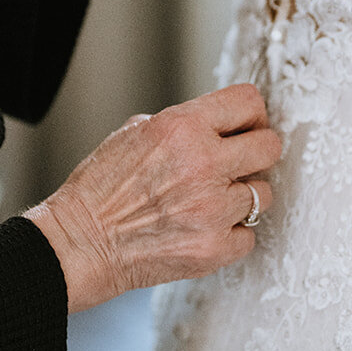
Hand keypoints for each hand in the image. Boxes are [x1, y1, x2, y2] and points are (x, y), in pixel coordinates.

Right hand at [24, 84, 280, 311]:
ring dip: (242, 197)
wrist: (81, 243)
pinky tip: (205, 229)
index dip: (251, 114)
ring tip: (212, 201)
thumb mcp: (135, 132)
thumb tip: (222, 124)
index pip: (249, 102)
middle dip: (257, 152)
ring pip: (263, 194)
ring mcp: (213, 210)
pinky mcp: (215, 248)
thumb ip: (185, 124)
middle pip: (270, 146)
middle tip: (241, 163)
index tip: (247, 126)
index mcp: (183, 127)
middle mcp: (204, 164)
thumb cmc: (100, 189)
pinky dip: (231, 234)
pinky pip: (249, 235)